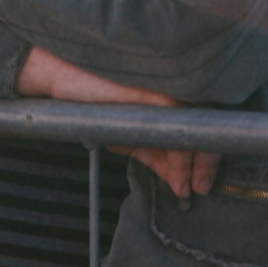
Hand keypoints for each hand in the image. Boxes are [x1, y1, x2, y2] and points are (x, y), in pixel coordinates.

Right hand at [14, 44, 219, 198]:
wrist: (60, 78)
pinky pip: (179, 123)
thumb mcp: (127, 140)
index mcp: (170, 99)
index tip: (199, 183)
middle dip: (207, 162)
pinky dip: (182, 152)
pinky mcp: (156, 90)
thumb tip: (179, 184)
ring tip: (187, 186)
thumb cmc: (91, 104)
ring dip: (196, 162)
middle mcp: (174, 90)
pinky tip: (178, 173)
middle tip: (201, 188)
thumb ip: (155, 157)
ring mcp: (167, 87)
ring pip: (197, 126)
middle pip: (207, 124)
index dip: (206, 156)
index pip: (201, 126)